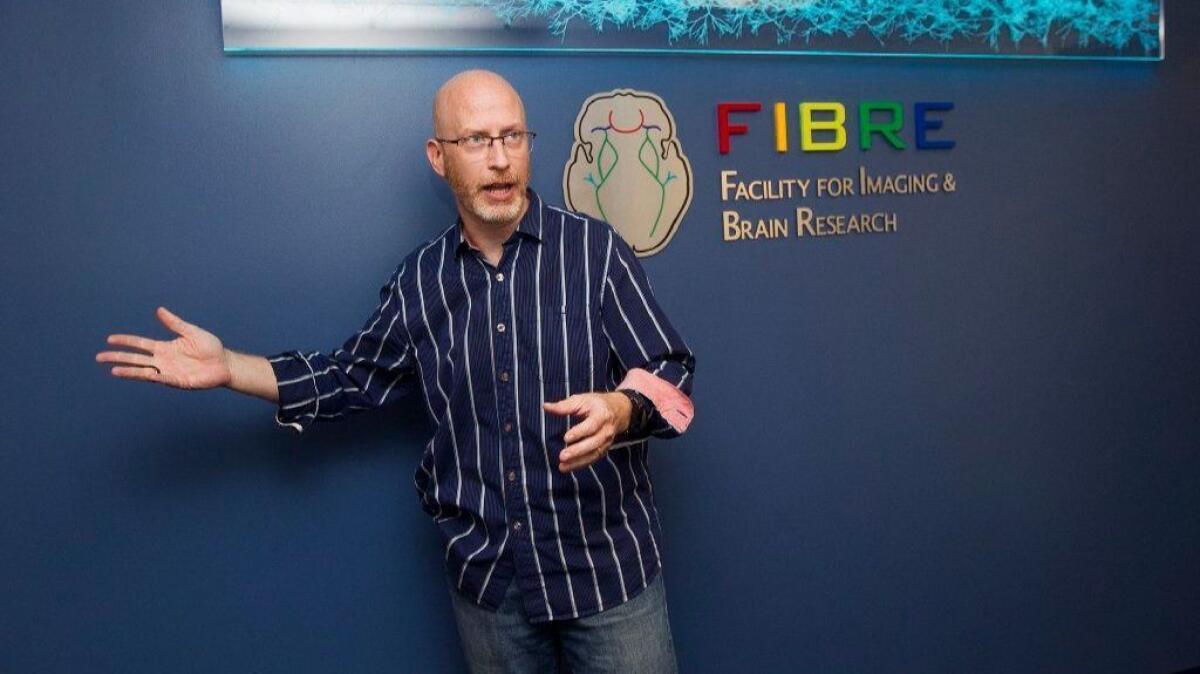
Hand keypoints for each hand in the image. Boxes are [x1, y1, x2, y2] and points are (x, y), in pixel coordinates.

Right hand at [96, 306, 231, 389]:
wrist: (224, 363)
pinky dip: (149, 377)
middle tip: (99, 357)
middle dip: (118, 357)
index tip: (110, 339)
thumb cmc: (210, 348)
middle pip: (136, 358)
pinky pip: (160, 378)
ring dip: (128, 371)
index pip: (140, 344)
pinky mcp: (177, 381)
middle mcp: (163, 360)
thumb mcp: (191, 332)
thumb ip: (174, 323)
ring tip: (113, 370)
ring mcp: (168, 371)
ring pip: (143, 371)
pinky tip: (140, 374)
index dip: (126, 341)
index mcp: (165, 347)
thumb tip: (159, 310)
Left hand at [543, 392, 631, 472]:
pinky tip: (567, 467)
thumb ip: (564, 405)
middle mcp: (606, 430)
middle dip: (578, 451)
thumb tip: (546, 407)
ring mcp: (606, 442)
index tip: (566, 438)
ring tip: (562, 466)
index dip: (579, 432)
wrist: (619, 410)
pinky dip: (580, 464)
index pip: (591, 426)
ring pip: (593, 454)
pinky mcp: (604, 449)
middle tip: (562, 456)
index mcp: (601, 415)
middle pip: (593, 443)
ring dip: (578, 462)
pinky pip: (592, 459)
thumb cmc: (597, 404)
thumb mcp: (582, 399)